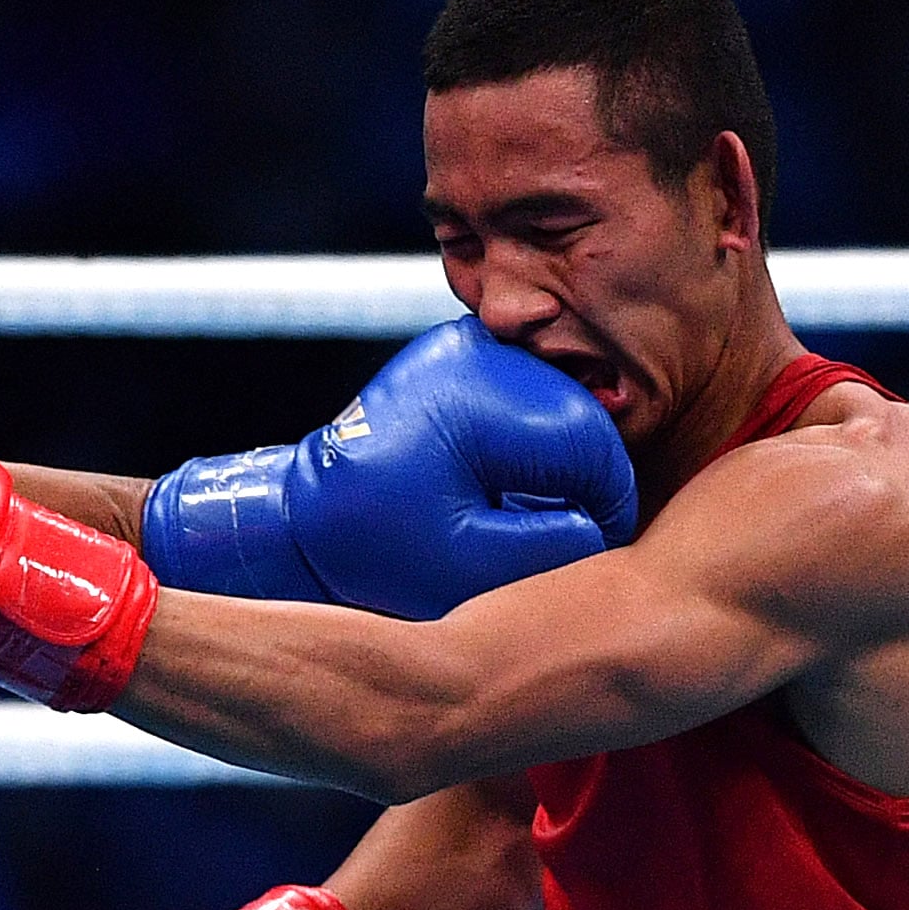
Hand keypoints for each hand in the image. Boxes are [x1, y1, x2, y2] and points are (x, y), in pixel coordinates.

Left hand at [140, 316, 637, 618]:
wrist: (301, 511)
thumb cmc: (371, 543)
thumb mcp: (466, 564)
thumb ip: (551, 548)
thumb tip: (605, 526)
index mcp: (477, 394)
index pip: (588, 444)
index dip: (608, 503)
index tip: (598, 545)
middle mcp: (473, 350)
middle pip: (579, 416)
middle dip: (584, 480)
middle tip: (570, 535)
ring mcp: (463, 345)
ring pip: (558, 404)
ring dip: (559, 462)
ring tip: (535, 515)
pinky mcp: (455, 356)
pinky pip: (524, 397)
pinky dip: (528, 443)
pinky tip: (508, 484)